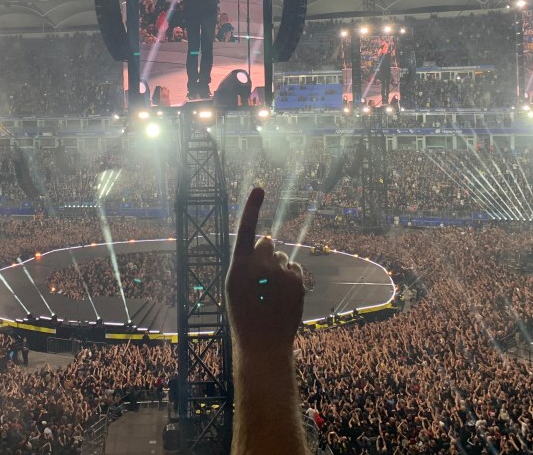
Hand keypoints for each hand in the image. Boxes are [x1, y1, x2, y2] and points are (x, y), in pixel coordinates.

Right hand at [226, 187, 303, 354]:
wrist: (263, 343)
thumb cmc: (244, 315)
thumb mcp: (236, 287)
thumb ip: (248, 261)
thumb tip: (268, 238)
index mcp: (238, 267)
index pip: (246, 230)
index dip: (252, 208)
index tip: (260, 188)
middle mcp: (259, 265)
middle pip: (267, 244)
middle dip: (266, 254)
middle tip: (262, 280)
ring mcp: (280, 272)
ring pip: (282, 258)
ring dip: (278, 269)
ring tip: (271, 294)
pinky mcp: (296, 281)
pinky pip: (295, 269)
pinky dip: (291, 279)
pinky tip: (283, 296)